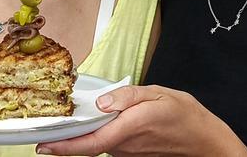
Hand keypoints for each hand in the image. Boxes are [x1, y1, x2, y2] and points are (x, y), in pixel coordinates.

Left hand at [35, 85, 246, 156]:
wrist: (204, 141)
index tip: (42, 145)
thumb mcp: (159, 94)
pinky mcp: (130, 154)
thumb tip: (102, 101)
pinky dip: (97, 132)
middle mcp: (125, 145)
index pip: (90, 142)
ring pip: (96, 142)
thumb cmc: (185, 116)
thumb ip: (128, 96)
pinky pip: (107, 142)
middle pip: (87, 143)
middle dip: (65, 137)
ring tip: (67, 118)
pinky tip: (97, 120)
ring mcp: (127, 152)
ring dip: (82, 132)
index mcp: (130, 127)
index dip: (64, 146)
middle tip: (43, 127)